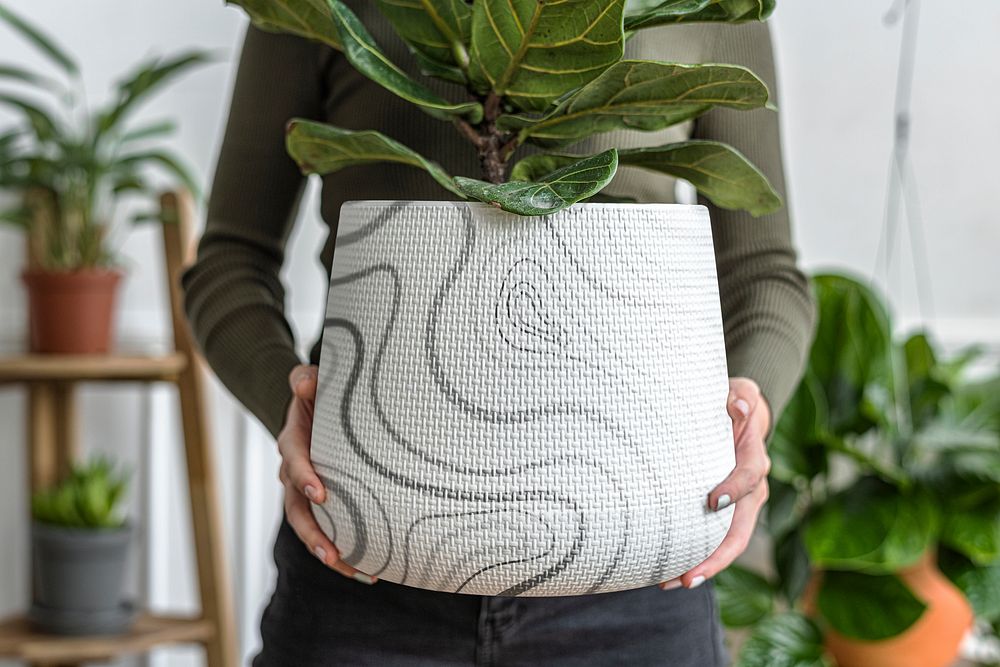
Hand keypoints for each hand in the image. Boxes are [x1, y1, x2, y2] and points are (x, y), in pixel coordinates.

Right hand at [277, 364, 376, 584]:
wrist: (315, 411)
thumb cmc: (317, 396)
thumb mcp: (309, 382)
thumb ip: (305, 379)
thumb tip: (306, 381)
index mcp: (292, 443)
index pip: (293, 461)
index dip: (303, 477)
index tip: (320, 493)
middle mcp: (294, 473)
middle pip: (296, 509)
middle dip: (312, 533)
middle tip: (330, 552)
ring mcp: (305, 493)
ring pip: (311, 527)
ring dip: (328, 551)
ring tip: (352, 570)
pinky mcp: (323, 505)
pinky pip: (330, 531)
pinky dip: (345, 553)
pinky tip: (369, 571)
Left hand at [659, 377, 771, 590]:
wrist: (740, 414)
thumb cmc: (734, 402)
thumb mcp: (741, 391)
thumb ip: (741, 397)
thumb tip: (738, 406)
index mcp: (754, 459)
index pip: (750, 476)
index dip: (735, 488)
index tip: (713, 500)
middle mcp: (752, 489)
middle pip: (739, 531)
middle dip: (716, 557)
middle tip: (688, 577)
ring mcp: (739, 506)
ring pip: (727, 544)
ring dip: (703, 566)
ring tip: (673, 583)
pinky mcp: (724, 512)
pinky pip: (714, 539)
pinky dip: (695, 556)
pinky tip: (669, 572)